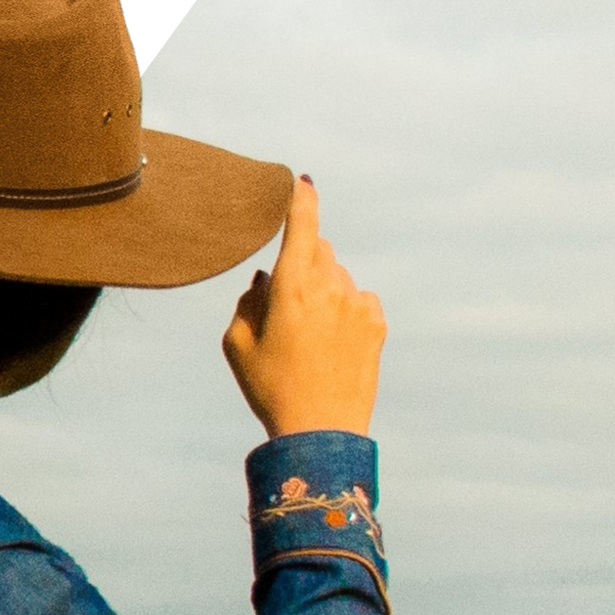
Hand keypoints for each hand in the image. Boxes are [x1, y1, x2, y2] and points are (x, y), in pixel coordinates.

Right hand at [222, 176, 387, 438]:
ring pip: (338, 275)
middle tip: (287, 302)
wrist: (322, 432)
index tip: (302, 181)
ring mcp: (357, 304)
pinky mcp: (377, 323)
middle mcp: (329, 287)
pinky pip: (359, 299)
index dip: (301, 198)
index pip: (302, 224)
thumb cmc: (271, 389)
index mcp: (292, 286)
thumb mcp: (238, 346)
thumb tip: (266, 278)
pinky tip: (334, 343)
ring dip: (324, 288)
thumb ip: (247, 300)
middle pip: (319, 249)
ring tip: (310, 337)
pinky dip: (346, 309)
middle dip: (304, 260)